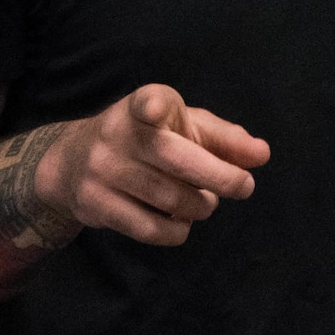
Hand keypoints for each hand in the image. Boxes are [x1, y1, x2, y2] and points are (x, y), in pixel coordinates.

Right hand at [33, 84, 270, 245]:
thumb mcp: (183, 126)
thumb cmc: (147, 138)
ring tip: (204, 202)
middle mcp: (118, 133)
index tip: (152, 110)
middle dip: (221, 178)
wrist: (72, 161)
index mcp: (143, 104)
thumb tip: (263, 154)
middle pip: (177, 161)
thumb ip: (225, 138)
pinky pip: (148, 228)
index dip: (150, 107)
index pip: (145, 102)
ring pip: (169, 199)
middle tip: (244, 186)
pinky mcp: (94, 203)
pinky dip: (176, 231)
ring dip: (200, 207)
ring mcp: (102, 170)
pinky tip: (180, 221)